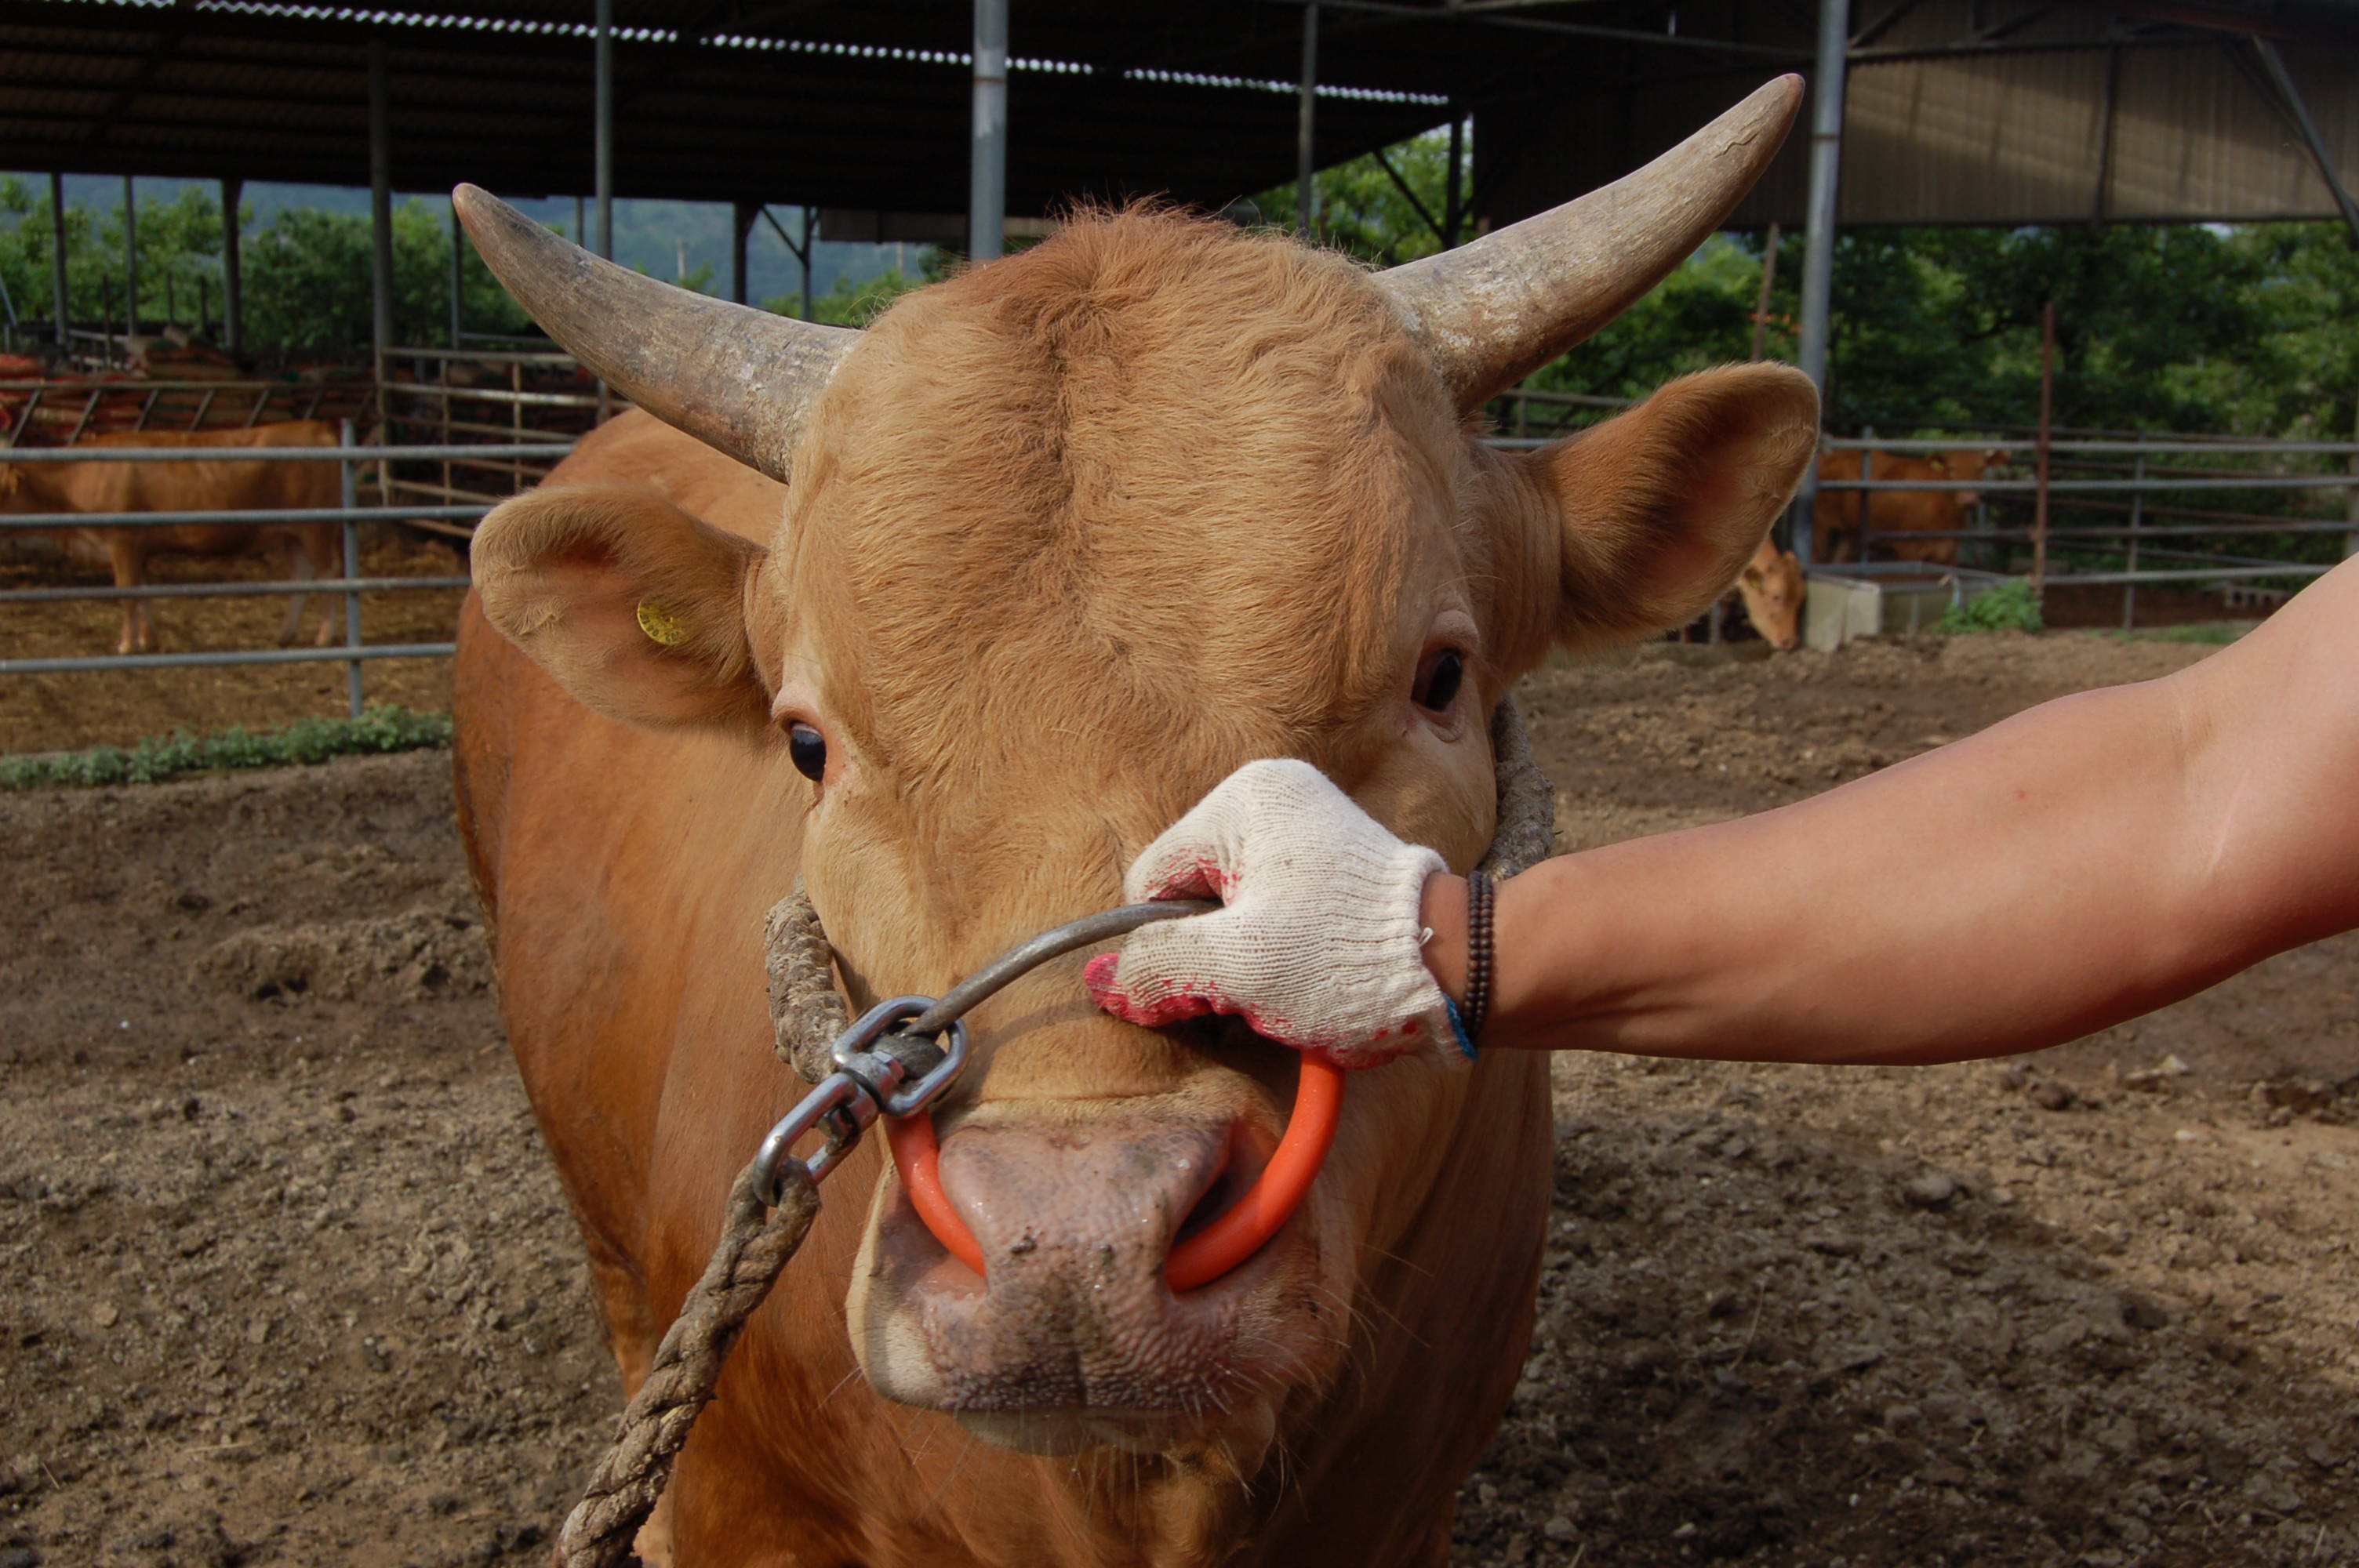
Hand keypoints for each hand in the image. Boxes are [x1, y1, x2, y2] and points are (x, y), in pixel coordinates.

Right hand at [1084, 759, 1470, 1067]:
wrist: (1462, 969)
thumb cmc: (1351, 957)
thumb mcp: (1240, 967)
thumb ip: (1158, 969)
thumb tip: (1099, 981)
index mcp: (1246, 801)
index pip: (1152, 882)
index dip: (1165, 946)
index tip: (1208, 985)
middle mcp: (1275, 800)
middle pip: (1191, 898)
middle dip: (1210, 957)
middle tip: (1256, 992)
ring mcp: (1308, 832)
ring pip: (1230, 914)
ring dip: (1244, 965)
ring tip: (1289, 991)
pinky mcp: (1332, 869)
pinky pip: (1271, 915)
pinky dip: (1276, 956)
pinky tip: (1304, 984)